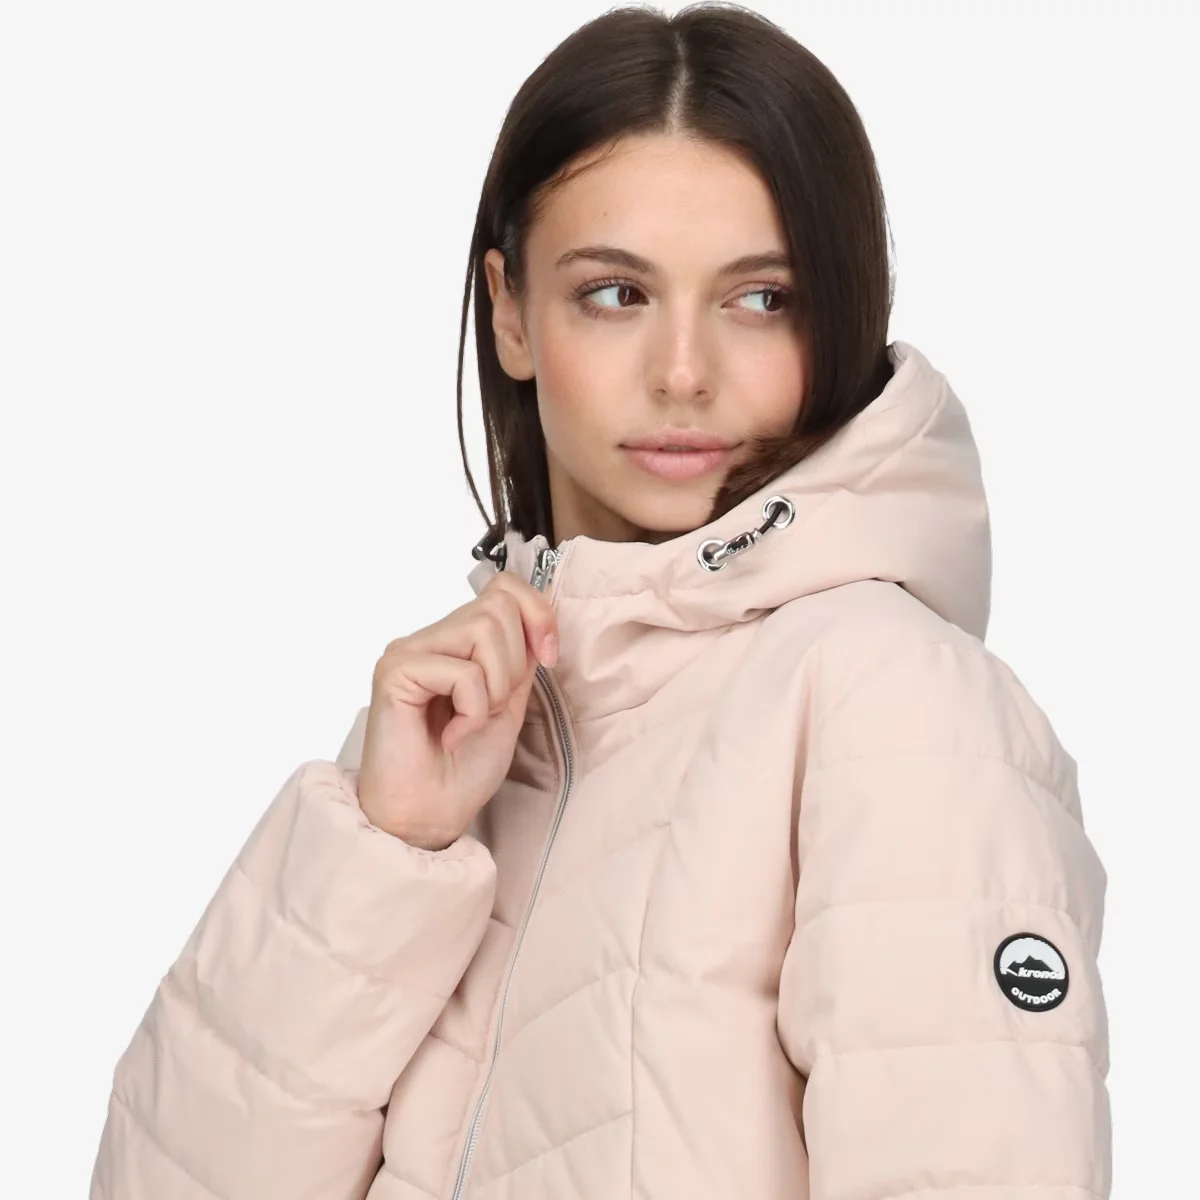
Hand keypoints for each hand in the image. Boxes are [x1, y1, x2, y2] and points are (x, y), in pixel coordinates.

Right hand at [356, 571, 558, 849]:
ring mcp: (408, 652)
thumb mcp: (509, 701)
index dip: (537, 614)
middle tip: (493, 708)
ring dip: (495, 687)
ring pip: (484, 629)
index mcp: (453, 641)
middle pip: (498, 606)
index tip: (548, 657)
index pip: (503, 587)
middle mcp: (427, 638)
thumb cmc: (463, 768)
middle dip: (514, 663)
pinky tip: (451, 737)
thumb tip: (541, 613)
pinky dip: (473, 710)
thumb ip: (520, 656)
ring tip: (471, 721)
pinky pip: (462, 671)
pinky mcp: (395, 672)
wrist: (429, 817)